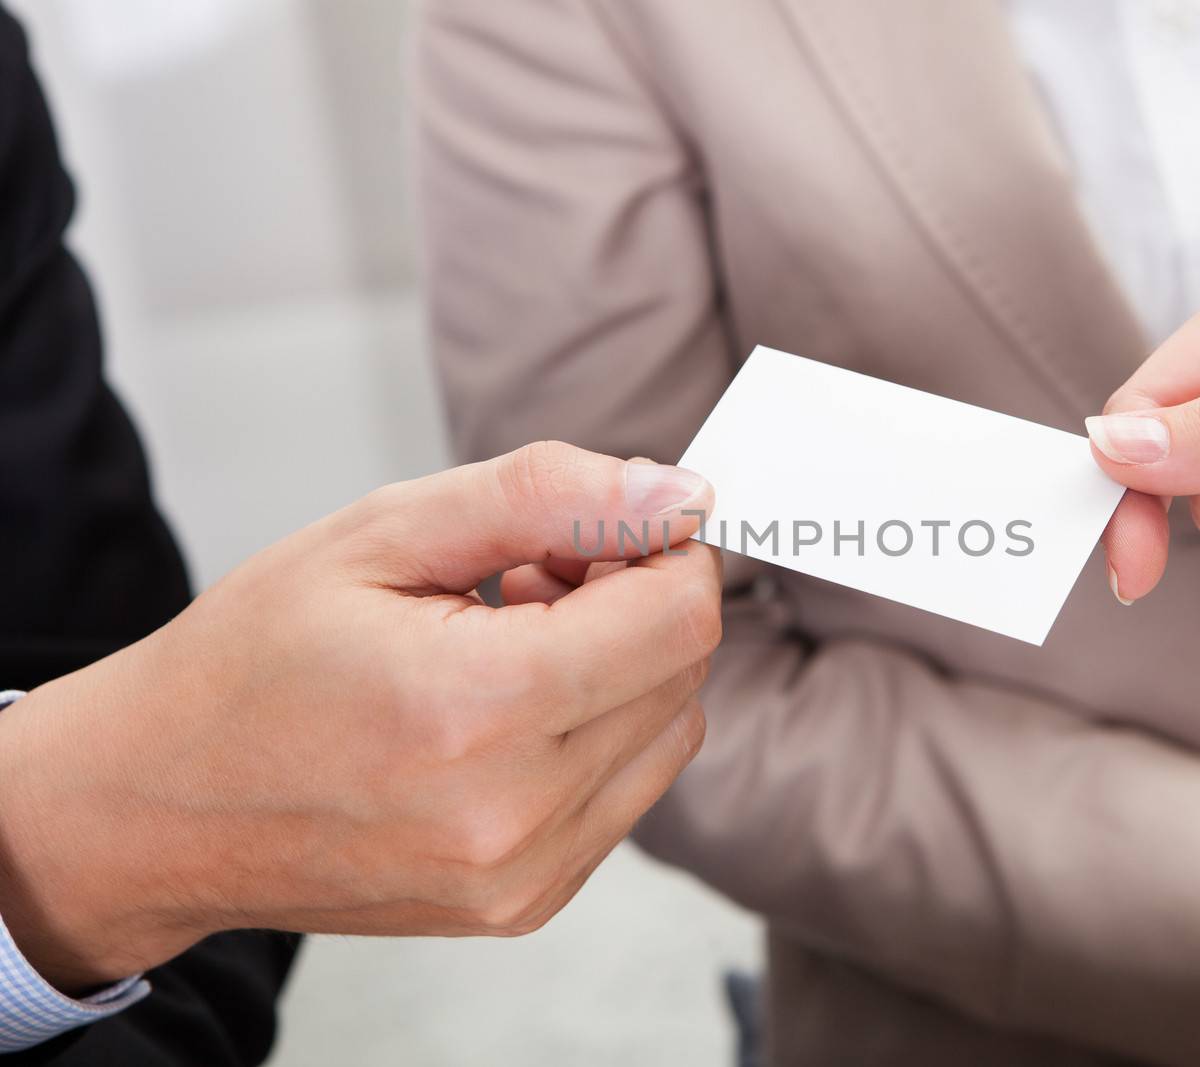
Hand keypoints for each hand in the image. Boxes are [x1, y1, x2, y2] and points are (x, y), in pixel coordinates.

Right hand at [0, 442, 720, 992]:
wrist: (159, 806)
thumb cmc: (248, 663)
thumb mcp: (382, 532)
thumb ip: (544, 496)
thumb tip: (675, 491)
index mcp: (478, 711)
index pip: (681, 617)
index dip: (662, 549)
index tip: (604, 526)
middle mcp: (516, 814)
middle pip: (684, 674)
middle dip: (635, 601)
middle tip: (536, 573)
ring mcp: (525, 875)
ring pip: (668, 734)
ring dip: (620, 670)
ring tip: (511, 642)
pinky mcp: (525, 903)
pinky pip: (626, 794)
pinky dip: (595, 734)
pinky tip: (507, 708)